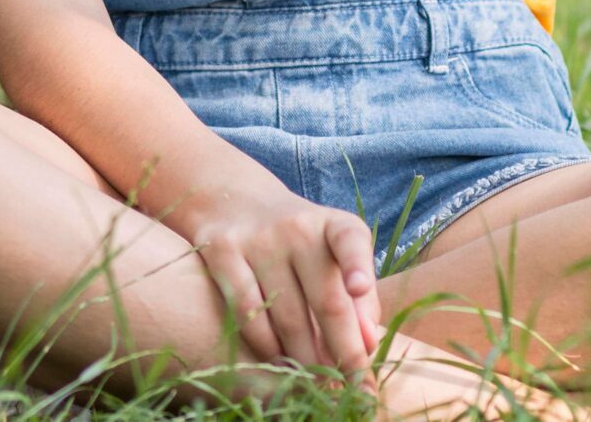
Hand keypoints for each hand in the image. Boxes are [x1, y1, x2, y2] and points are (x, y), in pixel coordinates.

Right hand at [189, 181, 384, 373]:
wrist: (239, 203)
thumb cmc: (302, 246)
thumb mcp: (337, 260)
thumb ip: (360, 301)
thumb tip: (368, 345)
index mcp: (335, 225)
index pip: (350, 241)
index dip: (356, 265)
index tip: (359, 288)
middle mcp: (298, 226)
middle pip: (326, 300)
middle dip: (343, 353)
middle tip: (352, 387)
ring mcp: (257, 238)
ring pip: (286, 316)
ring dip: (305, 358)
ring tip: (316, 382)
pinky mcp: (222, 250)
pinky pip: (246, 311)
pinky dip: (266, 344)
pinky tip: (278, 360)